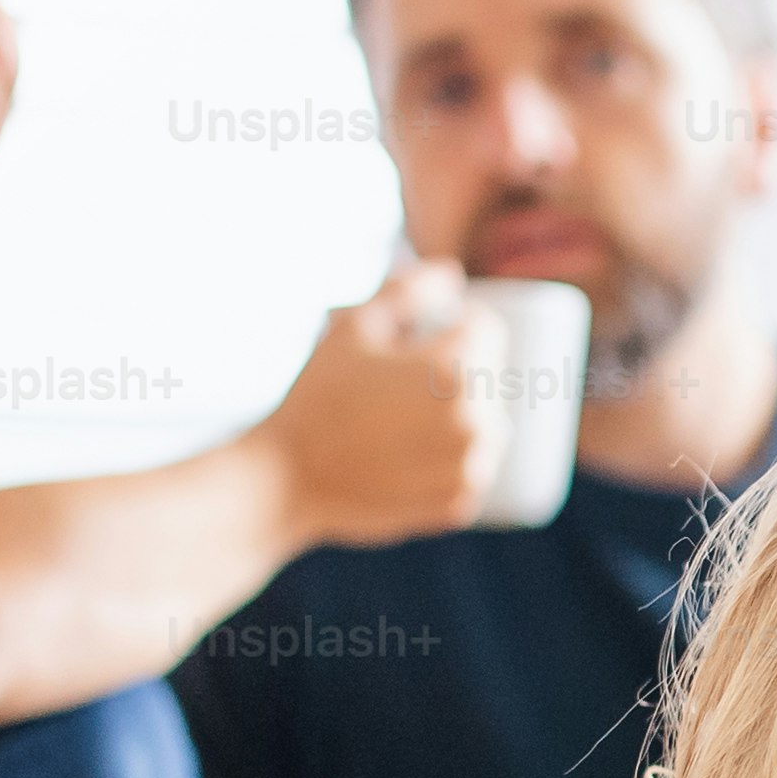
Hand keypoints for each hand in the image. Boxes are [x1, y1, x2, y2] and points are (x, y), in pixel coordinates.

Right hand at [262, 258, 495, 546]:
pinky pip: (471, 465)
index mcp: (454, 371)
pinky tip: (403, 455)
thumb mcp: (355, 327)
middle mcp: (477, 422)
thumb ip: (409, 291)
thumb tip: (452, 274)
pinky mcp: (461, 503)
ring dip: (458, 415)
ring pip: (485, 423)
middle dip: (455, 371)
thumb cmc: (318, 395)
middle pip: (488, 376)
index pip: (486, 329)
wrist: (287, 477)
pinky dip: (448, 458)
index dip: (452, 326)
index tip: (417, 340)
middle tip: (396, 386)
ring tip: (399, 422)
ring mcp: (472, 468)